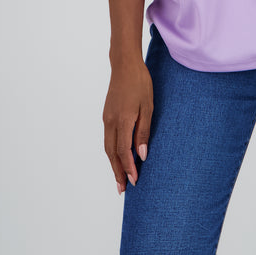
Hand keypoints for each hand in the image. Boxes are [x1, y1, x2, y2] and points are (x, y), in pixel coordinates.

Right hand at [103, 59, 152, 193]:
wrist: (124, 65)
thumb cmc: (140, 83)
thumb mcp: (148, 107)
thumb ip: (143, 131)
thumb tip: (142, 154)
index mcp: (123, 120)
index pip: (124, 151)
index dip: (128, 168)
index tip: (134, 181)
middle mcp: (111, 122)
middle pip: (112, 153)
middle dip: (117, 172)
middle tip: (122, 189)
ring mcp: (106, 118)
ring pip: (107, 147)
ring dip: (113, 164)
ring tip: (119, 177)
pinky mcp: (106, 115)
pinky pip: (107, 138)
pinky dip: (111, 151)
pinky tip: (117, 156)